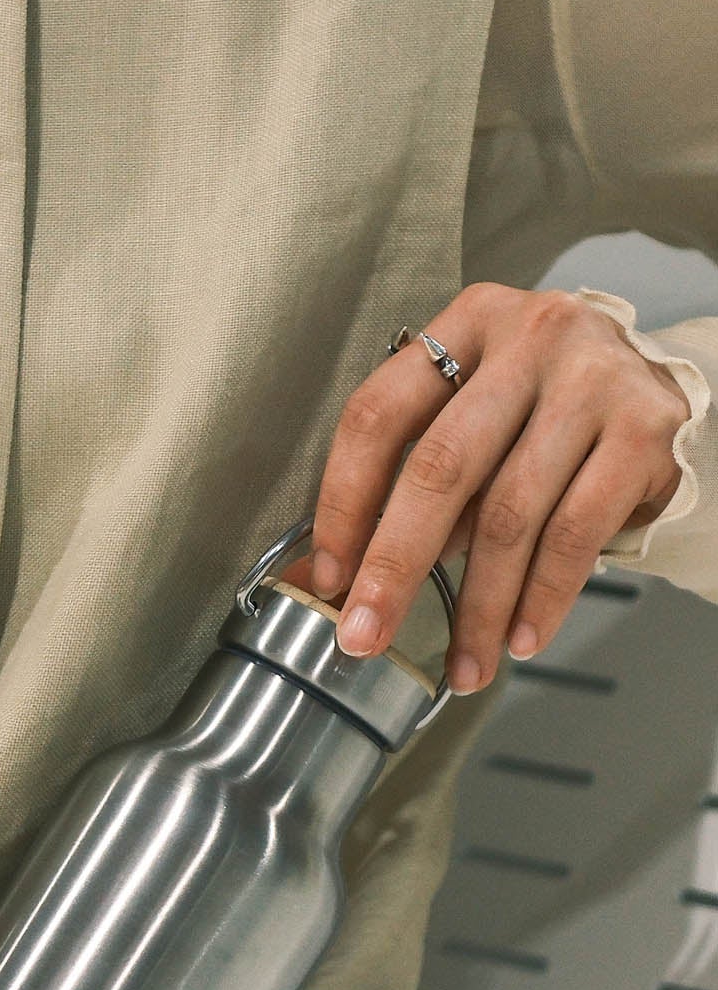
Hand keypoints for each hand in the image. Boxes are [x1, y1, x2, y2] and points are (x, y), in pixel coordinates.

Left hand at [294, 284, 689, 692]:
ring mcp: (592, 382)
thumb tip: (329, 577)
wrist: (661, 389)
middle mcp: (530, 339)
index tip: (330, 575)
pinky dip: (543, 598)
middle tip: (366, 633)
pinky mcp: (644, 433)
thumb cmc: (543, 410)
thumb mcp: (471, 417)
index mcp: (465, 326)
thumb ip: (405, 484)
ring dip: (479, 606)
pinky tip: (520, 637)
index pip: (378, 414)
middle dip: (395, 567)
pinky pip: (575, 534)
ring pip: (510, 514)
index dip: (343, 502)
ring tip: (463, 663)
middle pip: (440, 467)